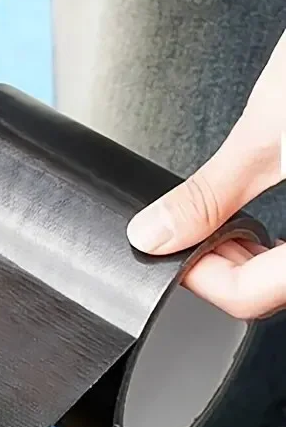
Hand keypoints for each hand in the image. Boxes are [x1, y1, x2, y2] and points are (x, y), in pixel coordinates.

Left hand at [127, 29, 285, 318]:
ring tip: (232, 223)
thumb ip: (209, 194)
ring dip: (256, 262)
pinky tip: (271, 222)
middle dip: (227, 271)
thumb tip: (154, 235)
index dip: (198, 280)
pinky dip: (282, 250)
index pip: (250, 297)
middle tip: (200, 234)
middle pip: (274, 292)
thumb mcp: (272, 129)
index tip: (174, 250)